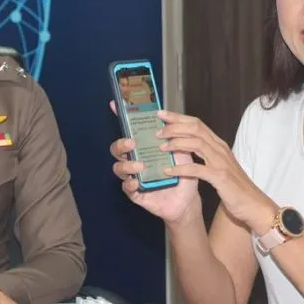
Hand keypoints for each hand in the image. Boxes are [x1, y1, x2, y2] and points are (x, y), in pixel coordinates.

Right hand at [109, 100, 200, 224]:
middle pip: (118, 149)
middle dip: (121, 144)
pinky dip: (130, 183)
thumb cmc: (185, 174)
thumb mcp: (184, 152)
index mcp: (146, 147)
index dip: (121, 117)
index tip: (114, 105)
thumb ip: (176, 137)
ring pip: (118, 168)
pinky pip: (126, 187)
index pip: (131, 131)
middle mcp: (136, 160)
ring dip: (126, 165)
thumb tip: (168, 120)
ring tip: (140, 165)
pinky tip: (137, 181)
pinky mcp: (136, 193)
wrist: (189, 199)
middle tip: (132, 143)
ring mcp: (134, 176)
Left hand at [156, 110, 275, 228]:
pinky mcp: (220, 177)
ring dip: (176, 143)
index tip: (162, 115)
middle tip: (157, 130)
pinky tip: (168, 171)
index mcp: (218, 145)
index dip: (178, 118)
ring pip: (196, 143)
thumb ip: (205, 154)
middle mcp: (220, 149)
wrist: (253, 203)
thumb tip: (185, 146)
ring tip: (160, 147)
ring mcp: (221, 162)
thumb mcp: (219, 165)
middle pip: (195, 128)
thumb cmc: (234, 186)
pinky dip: (181, 169)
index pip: (197, 124)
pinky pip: (197, 169)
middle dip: (174, 126)